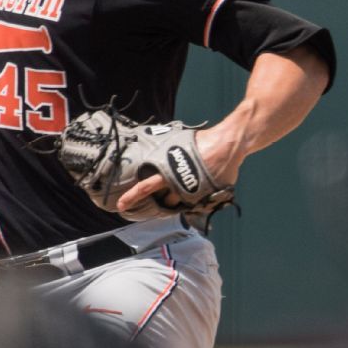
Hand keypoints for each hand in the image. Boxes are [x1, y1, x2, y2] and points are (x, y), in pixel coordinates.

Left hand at [115, 124, 243, 213]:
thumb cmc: (204, 142)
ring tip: (186, 187)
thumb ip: (168, 155)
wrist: (226, 146)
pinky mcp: (204, 198)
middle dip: (163, 200)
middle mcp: (177, 185)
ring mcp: (191, 193)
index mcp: (167, 172)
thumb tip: (159, 154)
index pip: (145, 188)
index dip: (132, 197)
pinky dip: (194, 198)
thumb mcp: (178, 143)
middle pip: (163, 201)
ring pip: (178, 204)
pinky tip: (199, 188)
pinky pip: (194, 204)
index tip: (121, 205)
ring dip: (179, 199)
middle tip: (164, 196)